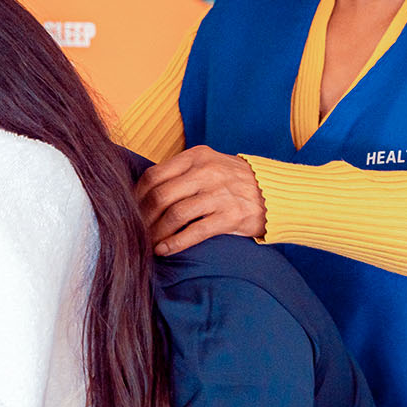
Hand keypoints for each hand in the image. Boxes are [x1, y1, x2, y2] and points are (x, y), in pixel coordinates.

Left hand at [133, 146, 265, 254]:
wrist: (276, 193)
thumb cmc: (235, 181)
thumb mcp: (210, 164)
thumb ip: (181, 172)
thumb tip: (144, 191)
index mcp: (197, 156)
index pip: (154, 175)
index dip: (137, 196)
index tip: (130, 210)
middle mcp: (207, 172)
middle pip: (161, 196)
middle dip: (143, 217)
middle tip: (136, 231)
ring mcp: (220, 194)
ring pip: (175, 215)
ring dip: (156, 233)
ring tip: (149, 243)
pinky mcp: (231, 216)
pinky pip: (194, 232)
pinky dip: (175, 243)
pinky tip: (164, 251)